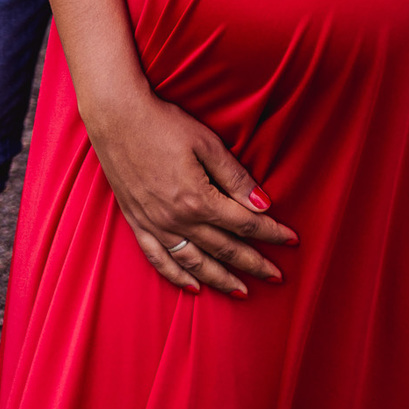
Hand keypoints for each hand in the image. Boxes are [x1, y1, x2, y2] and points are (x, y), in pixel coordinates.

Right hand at [84, 87, 297, 296]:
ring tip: (243, 292)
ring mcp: (155, 225)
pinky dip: (178, 277)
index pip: (245, 224)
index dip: (271, 233)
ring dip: (222, 280)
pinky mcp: (137, 223)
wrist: (116, 117)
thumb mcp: (206, 142)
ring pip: (195, 263)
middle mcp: (178, 220)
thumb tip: (263, 204)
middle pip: (224, 249)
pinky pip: (159, 259)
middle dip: (254, 264)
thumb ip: (235, 177)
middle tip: (277, 277)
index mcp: (199, 199)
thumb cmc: (163, 124)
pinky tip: (194, 287)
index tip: (291, 240)